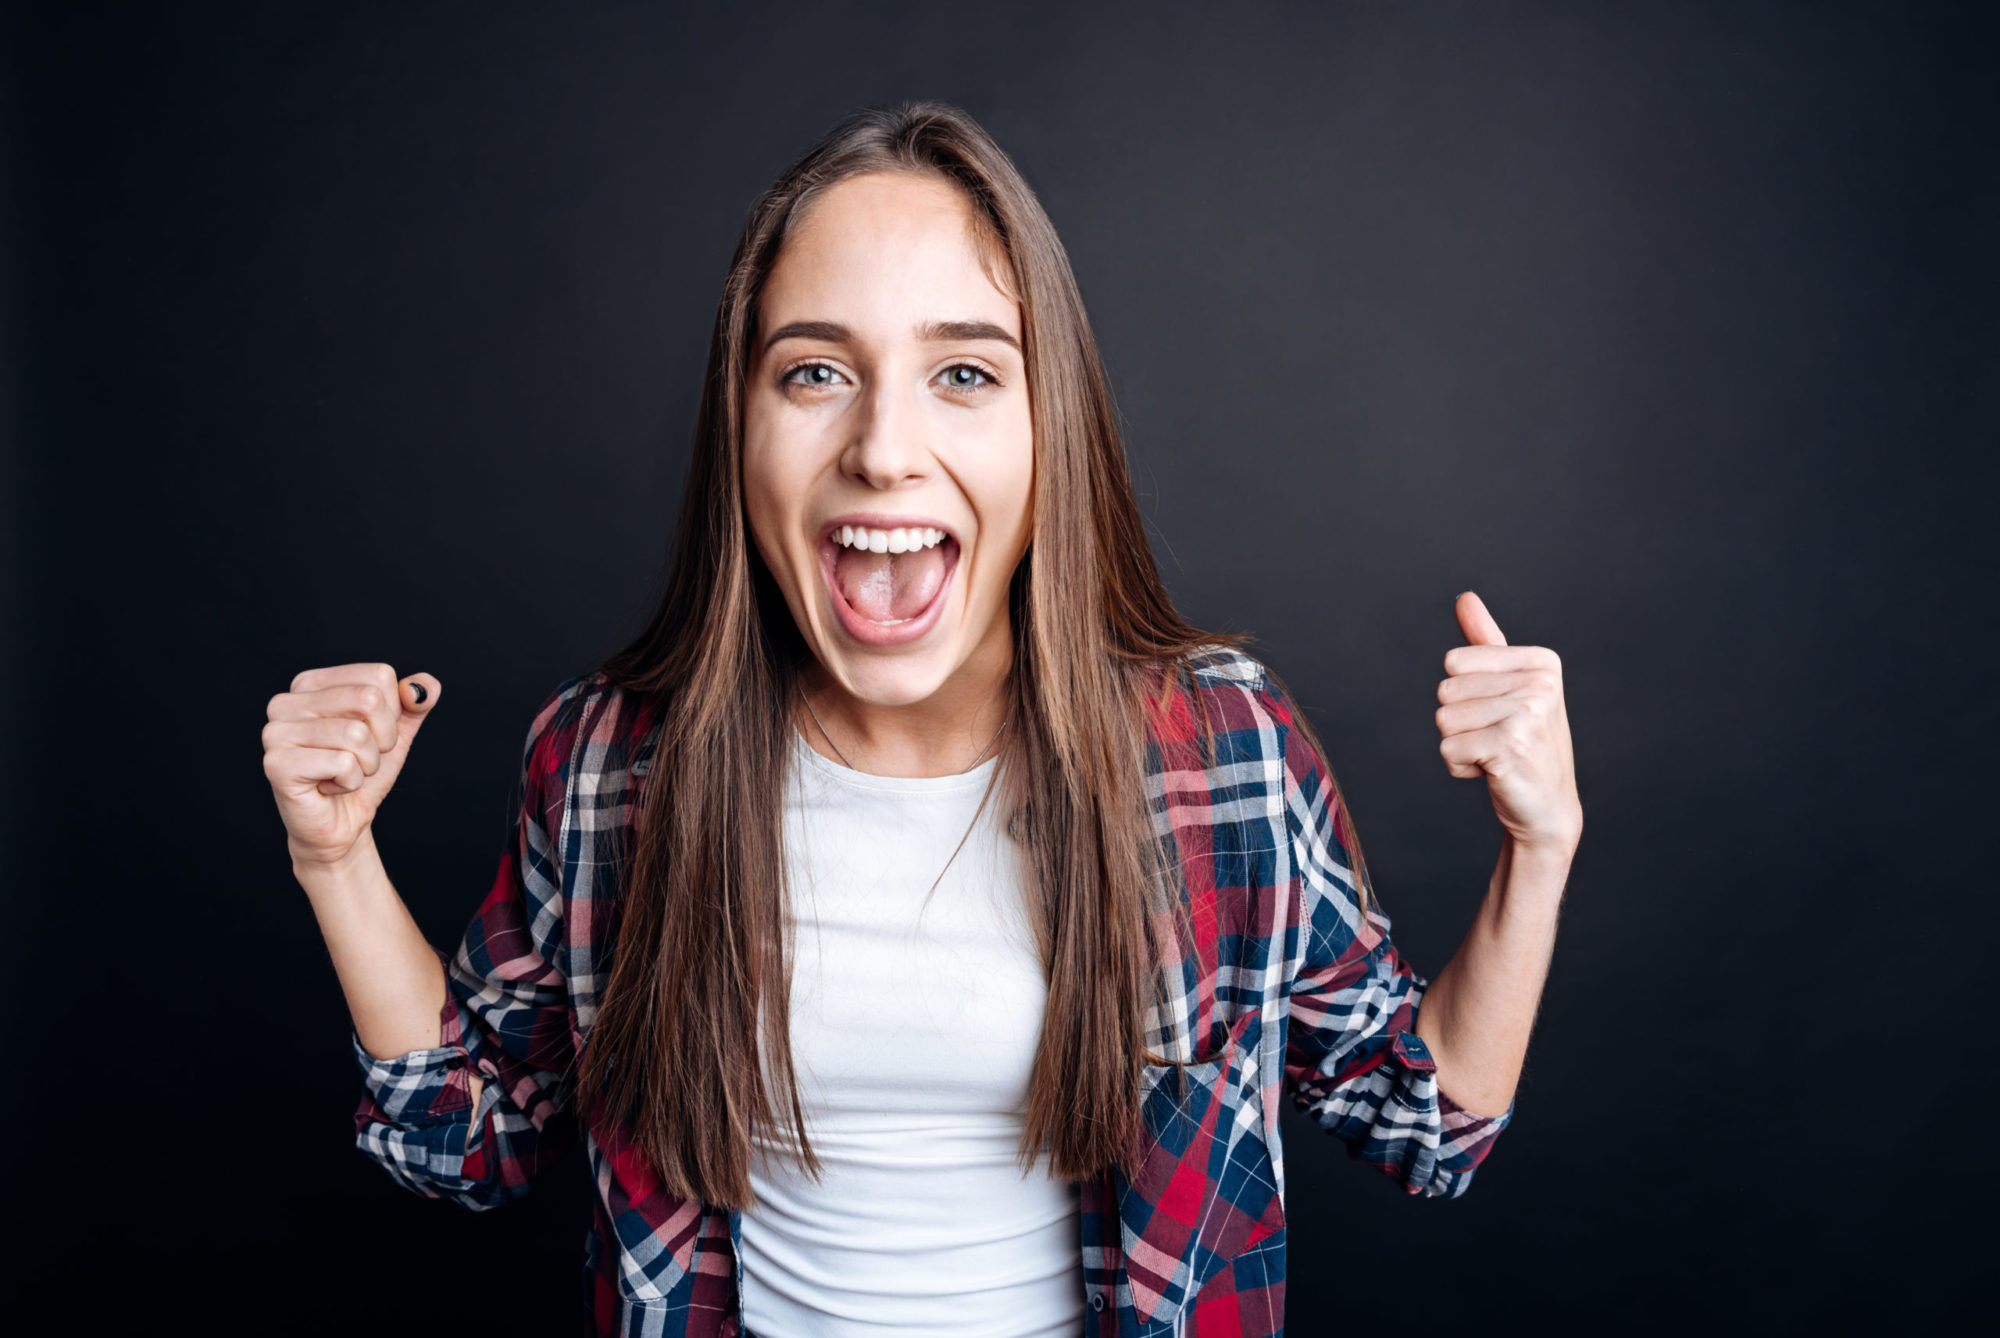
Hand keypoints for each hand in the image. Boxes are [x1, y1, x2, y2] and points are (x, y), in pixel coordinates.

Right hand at [263, 664, 441, 868]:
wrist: (342, 824)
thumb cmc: (362, 773)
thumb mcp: (396, 732)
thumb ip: (414, 702)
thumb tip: (424, 686)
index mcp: (310, 684)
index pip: (378, 676)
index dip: (391, 714)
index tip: (370, 736)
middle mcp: (285, 702)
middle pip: (369, 699)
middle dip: (382, 739)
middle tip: (360, 759)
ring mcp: (276, 733)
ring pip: (357, 734)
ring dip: (366, 764)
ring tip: (344, 774)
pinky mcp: (277, 764)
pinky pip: (343, 764)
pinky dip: (350, 782)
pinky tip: (328, 788)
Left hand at [1436, 592, 1581, 856]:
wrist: (1547, 807)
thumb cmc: (1524, 744)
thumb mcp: (1508, 688)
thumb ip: (1485, 642)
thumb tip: (1464, 598)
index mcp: (1541, 662)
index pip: (1455, 662)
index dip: (1465, 694)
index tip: (1499, 714)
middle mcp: (1540, 684)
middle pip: (1446, 691)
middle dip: (1460, 722)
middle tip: (1497, 739)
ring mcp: (1527, 714)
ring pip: (1443, 721)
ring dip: (1460, 745)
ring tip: (1495, 754)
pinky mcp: (1510, 746)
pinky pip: (1448, 749)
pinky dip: (1461, 767)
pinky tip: (1492, 772)